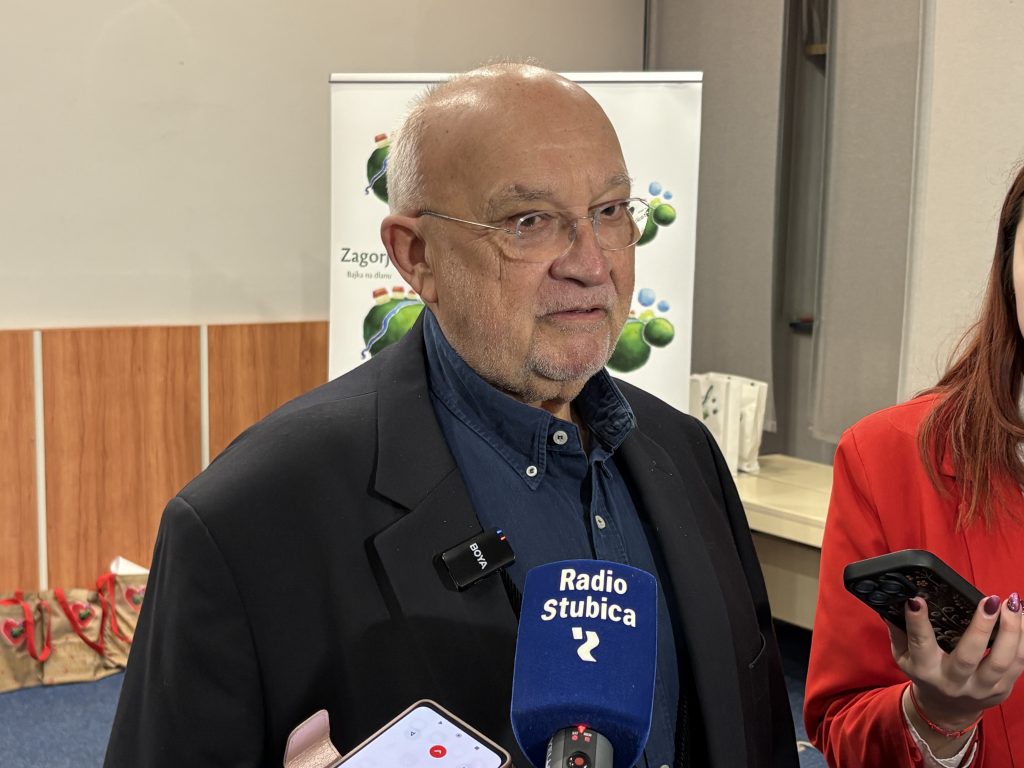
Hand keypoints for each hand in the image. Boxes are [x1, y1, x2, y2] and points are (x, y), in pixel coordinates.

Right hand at [888, 592, 1023, 729]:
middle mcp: (953, 681)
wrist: (946, 709)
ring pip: (1001, 661)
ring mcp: (981, 688)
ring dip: (1012, 631)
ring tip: (1014, 605)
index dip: (917, 621)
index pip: (920, 643)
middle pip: (970, 656)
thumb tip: (891, 603)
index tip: (917, 599)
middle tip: (991, 600)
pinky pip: (1019, 665)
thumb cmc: (925, 673)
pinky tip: (1023, 618)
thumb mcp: (903, 656)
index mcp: (925, 669)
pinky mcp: (1002, 690)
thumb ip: (898, 631)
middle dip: (981, 626)